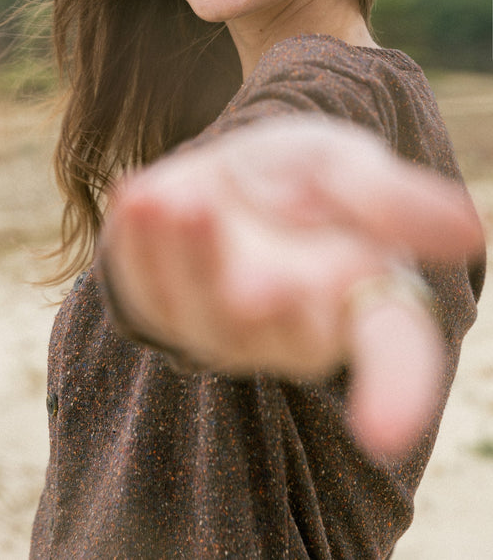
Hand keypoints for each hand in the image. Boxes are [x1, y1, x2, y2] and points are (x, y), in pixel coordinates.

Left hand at [101, 117, 482, 456]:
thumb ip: (391, 199)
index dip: (393, 395)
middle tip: (256, 283)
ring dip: (190, 261)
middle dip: (267, 312)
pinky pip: (149, 288)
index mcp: (359, 302)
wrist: (232, 168)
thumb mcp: (347, 166)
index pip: (392, 359)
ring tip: (179, 202)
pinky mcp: (164, 303)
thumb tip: (469, 231)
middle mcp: (291, 326)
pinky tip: (138, 196)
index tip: (385, 430)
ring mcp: (222, 323)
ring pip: (205, 313)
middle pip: (284, 337)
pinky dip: (140, 245)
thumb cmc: (303, 178)